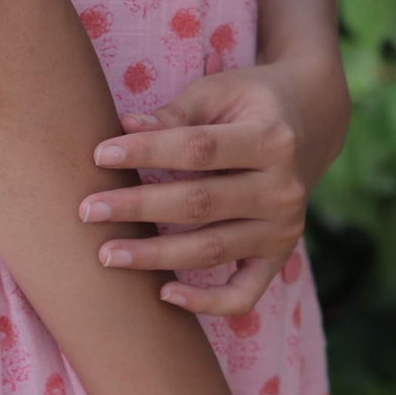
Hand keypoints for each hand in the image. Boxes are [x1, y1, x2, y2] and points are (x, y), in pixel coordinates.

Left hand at [77, 54, 350, 316]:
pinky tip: (164, 294)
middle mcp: (284, 189)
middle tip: (86, 210)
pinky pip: (244, 294)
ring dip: (156, 256)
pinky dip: (207, 303)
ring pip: (212, 250)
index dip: (147, 152)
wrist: (309, 121)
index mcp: (271, 140)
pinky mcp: (279, 257)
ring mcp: (284, 229)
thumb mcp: (219, 92)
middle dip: (138, 208)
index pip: (199, 149)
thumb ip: (175, 113)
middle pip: (200, 203)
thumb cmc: (248, 102)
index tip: (98, 154)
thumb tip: (123, 128)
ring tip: (106, 255)